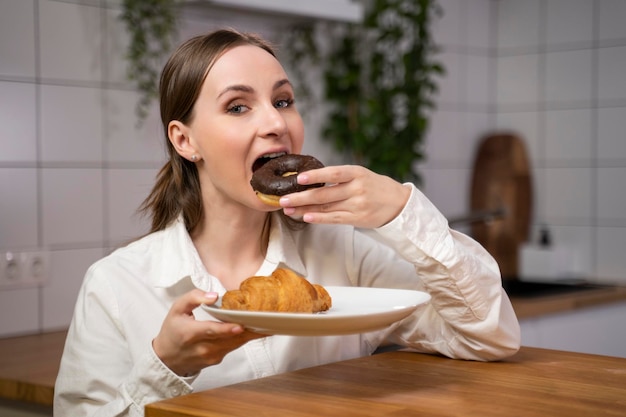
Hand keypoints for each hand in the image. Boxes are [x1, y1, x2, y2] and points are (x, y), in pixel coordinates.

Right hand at [152, 289, 263, 375]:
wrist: (166, 358)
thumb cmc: (172, 330)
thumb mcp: (176, 309)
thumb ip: (194, 297)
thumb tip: (214, 296)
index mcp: (190, 334)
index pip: (211, 331)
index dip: (227, 329)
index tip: (241, 325)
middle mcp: (202, 348)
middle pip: (229, 338)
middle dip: (249, 329)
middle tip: (266, 320)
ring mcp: (211, 356)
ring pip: (235, 343)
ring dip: (250, 333)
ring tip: (267, 323)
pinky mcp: (217, 360)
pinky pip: (233, 347)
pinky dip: (243, 337)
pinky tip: (253, 328)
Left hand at [279, 165, 410, 228]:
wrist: (398, 203)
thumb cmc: (375, 186)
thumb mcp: (360, 174)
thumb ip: (339, 177)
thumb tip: (311, 179)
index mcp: (356, 173)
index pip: (333, 173)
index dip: (316, 175)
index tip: (299, 178)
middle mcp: (357, 188)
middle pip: (324, 193)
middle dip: (301, 197)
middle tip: (283, 198)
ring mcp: (357, 205)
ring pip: (326, 207)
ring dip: (304, 208)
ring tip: (288, 208)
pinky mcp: (357, 218)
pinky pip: (334, 219)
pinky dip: (318, 218)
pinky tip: (305, 217)